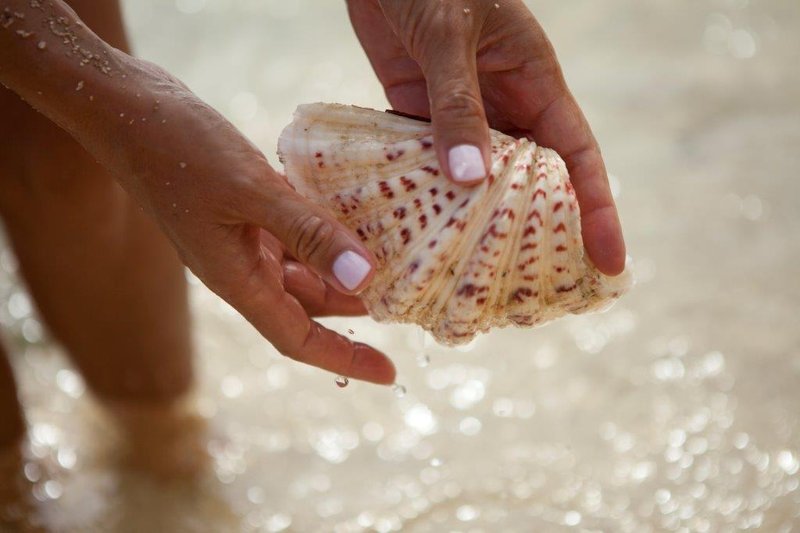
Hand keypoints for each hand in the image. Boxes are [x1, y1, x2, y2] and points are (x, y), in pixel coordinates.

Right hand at [75, 54, 394, 383]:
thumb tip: (364, 278)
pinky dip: (322, 235)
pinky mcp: (241, 211)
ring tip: (391, 264)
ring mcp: (238, 239)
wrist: (126, 110)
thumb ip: (308, 233)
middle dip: (354, 313)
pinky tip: (351, 219)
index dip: (345, 359)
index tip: (390, 372)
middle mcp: (239, 268)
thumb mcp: (251, 191)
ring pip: (301, 271)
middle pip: (306, 308)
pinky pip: (291, 236)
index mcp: (236, 279)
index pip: (298, 338)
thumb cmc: (179, 149)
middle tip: (406, 305)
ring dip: (341, 272)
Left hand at [348, 0, 625, 274]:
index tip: (612, 263)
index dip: (599, 212)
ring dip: (477, 225)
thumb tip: (469, 179)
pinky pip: (429, 165)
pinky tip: (419, 236)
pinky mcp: (417, 114)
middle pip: (532, 183)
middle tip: (540, 294)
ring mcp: (461, 115)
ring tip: (476, 281)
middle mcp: (504, 107)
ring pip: (479, 181)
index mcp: (535, 84)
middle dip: (539, 234)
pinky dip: (427, 198)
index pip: (578, 159)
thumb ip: (457, 103)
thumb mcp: (449, 36)